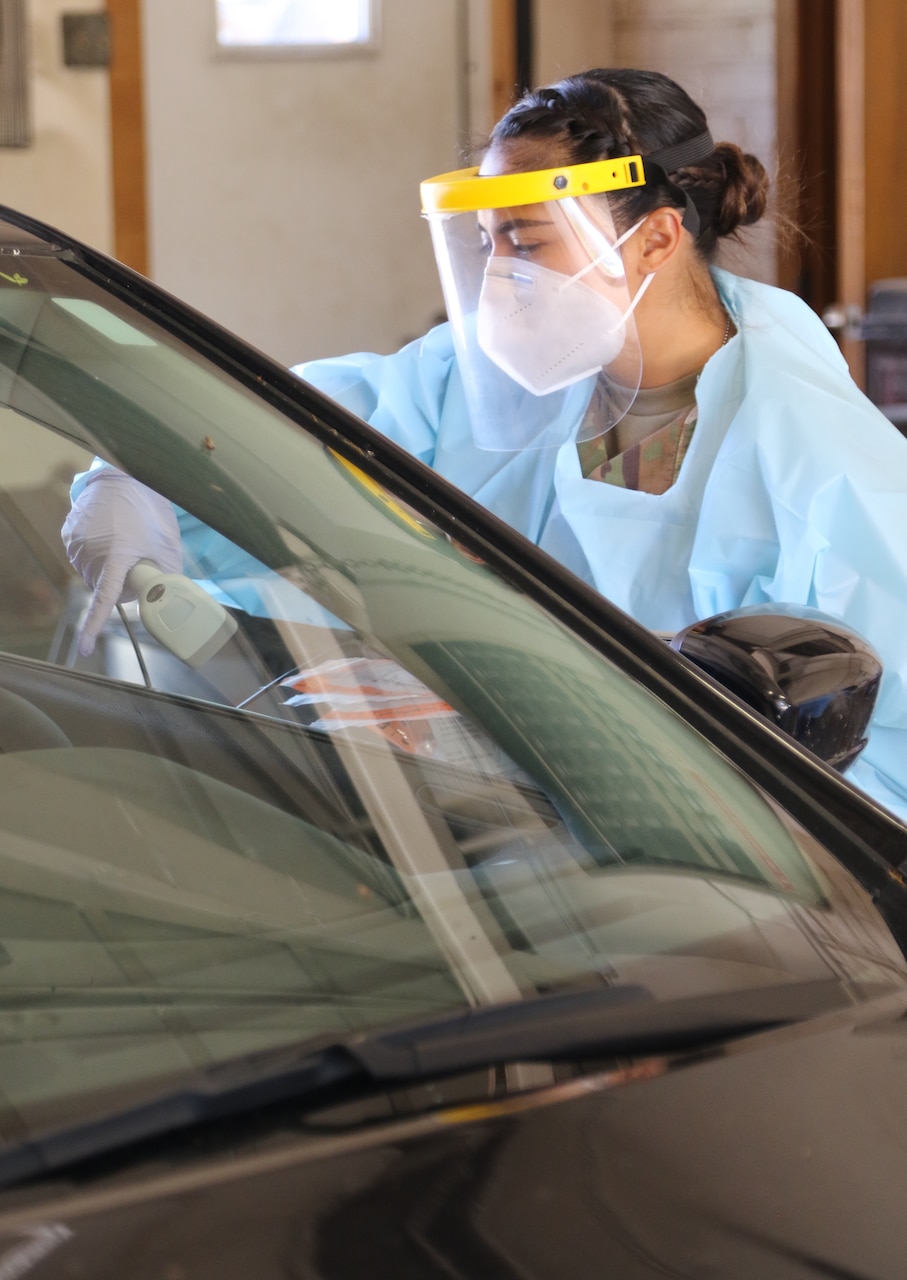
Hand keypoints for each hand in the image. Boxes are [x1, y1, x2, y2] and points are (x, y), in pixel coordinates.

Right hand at [61, 468, 182, 655]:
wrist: (123, 476)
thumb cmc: (148, 509)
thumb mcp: (167, 543)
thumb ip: (167, 574)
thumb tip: (170, 598)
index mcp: (116, 559)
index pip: (103, 601)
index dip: (94, 627)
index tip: (84, 649)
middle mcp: (90, 554)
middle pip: (104, 588)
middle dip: (119, 584)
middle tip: (136, 560)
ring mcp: (75, 544)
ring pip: (92, 574)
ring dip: (105, 568)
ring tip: (121, 542)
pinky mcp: (68, 534)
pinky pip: (81, 557)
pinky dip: (94, 555)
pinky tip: (107, 536)